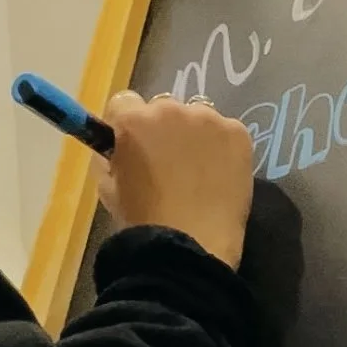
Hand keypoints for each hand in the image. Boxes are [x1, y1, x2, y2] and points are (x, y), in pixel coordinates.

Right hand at [95, 91, 254, 269]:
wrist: (190, 244)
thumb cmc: (142, 220)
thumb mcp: (108, 187)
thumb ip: (109, 157)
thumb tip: (117, 147)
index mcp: (133, 120)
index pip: (124, 102)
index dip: (127, 123)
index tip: (132, 144)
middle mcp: (171, 109)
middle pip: (163, 107)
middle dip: (162, 129)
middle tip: (167, 163)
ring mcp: (208, 119)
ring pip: (197, 117)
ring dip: (194, 135)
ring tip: (197, 171)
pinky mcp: (238, 133)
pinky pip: (225, 131)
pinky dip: (222, 148)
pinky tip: (219, 175)